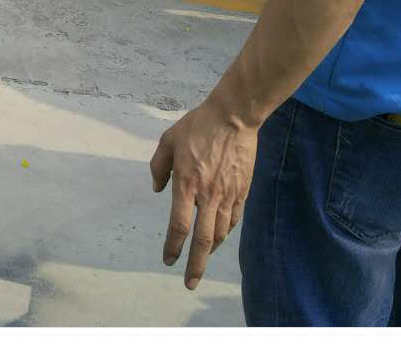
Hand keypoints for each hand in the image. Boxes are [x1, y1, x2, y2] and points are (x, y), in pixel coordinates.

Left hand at [150, 100, 259, 289]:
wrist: (234, 116)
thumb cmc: (198, 126)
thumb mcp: (168, 140)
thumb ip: (159, 166)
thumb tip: (157, 189)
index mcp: (186, 183)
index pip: (179, 226)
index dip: (173, 247)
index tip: (168, 259)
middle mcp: (207, 195)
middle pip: (204, 241)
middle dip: (196, 266)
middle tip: (190, 283)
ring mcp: (228, 194)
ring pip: (221, 233)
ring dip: (211, 251)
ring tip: (202, 260)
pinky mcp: (243, 191)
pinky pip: (234, 219)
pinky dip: (225, 232)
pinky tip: (220, 236)